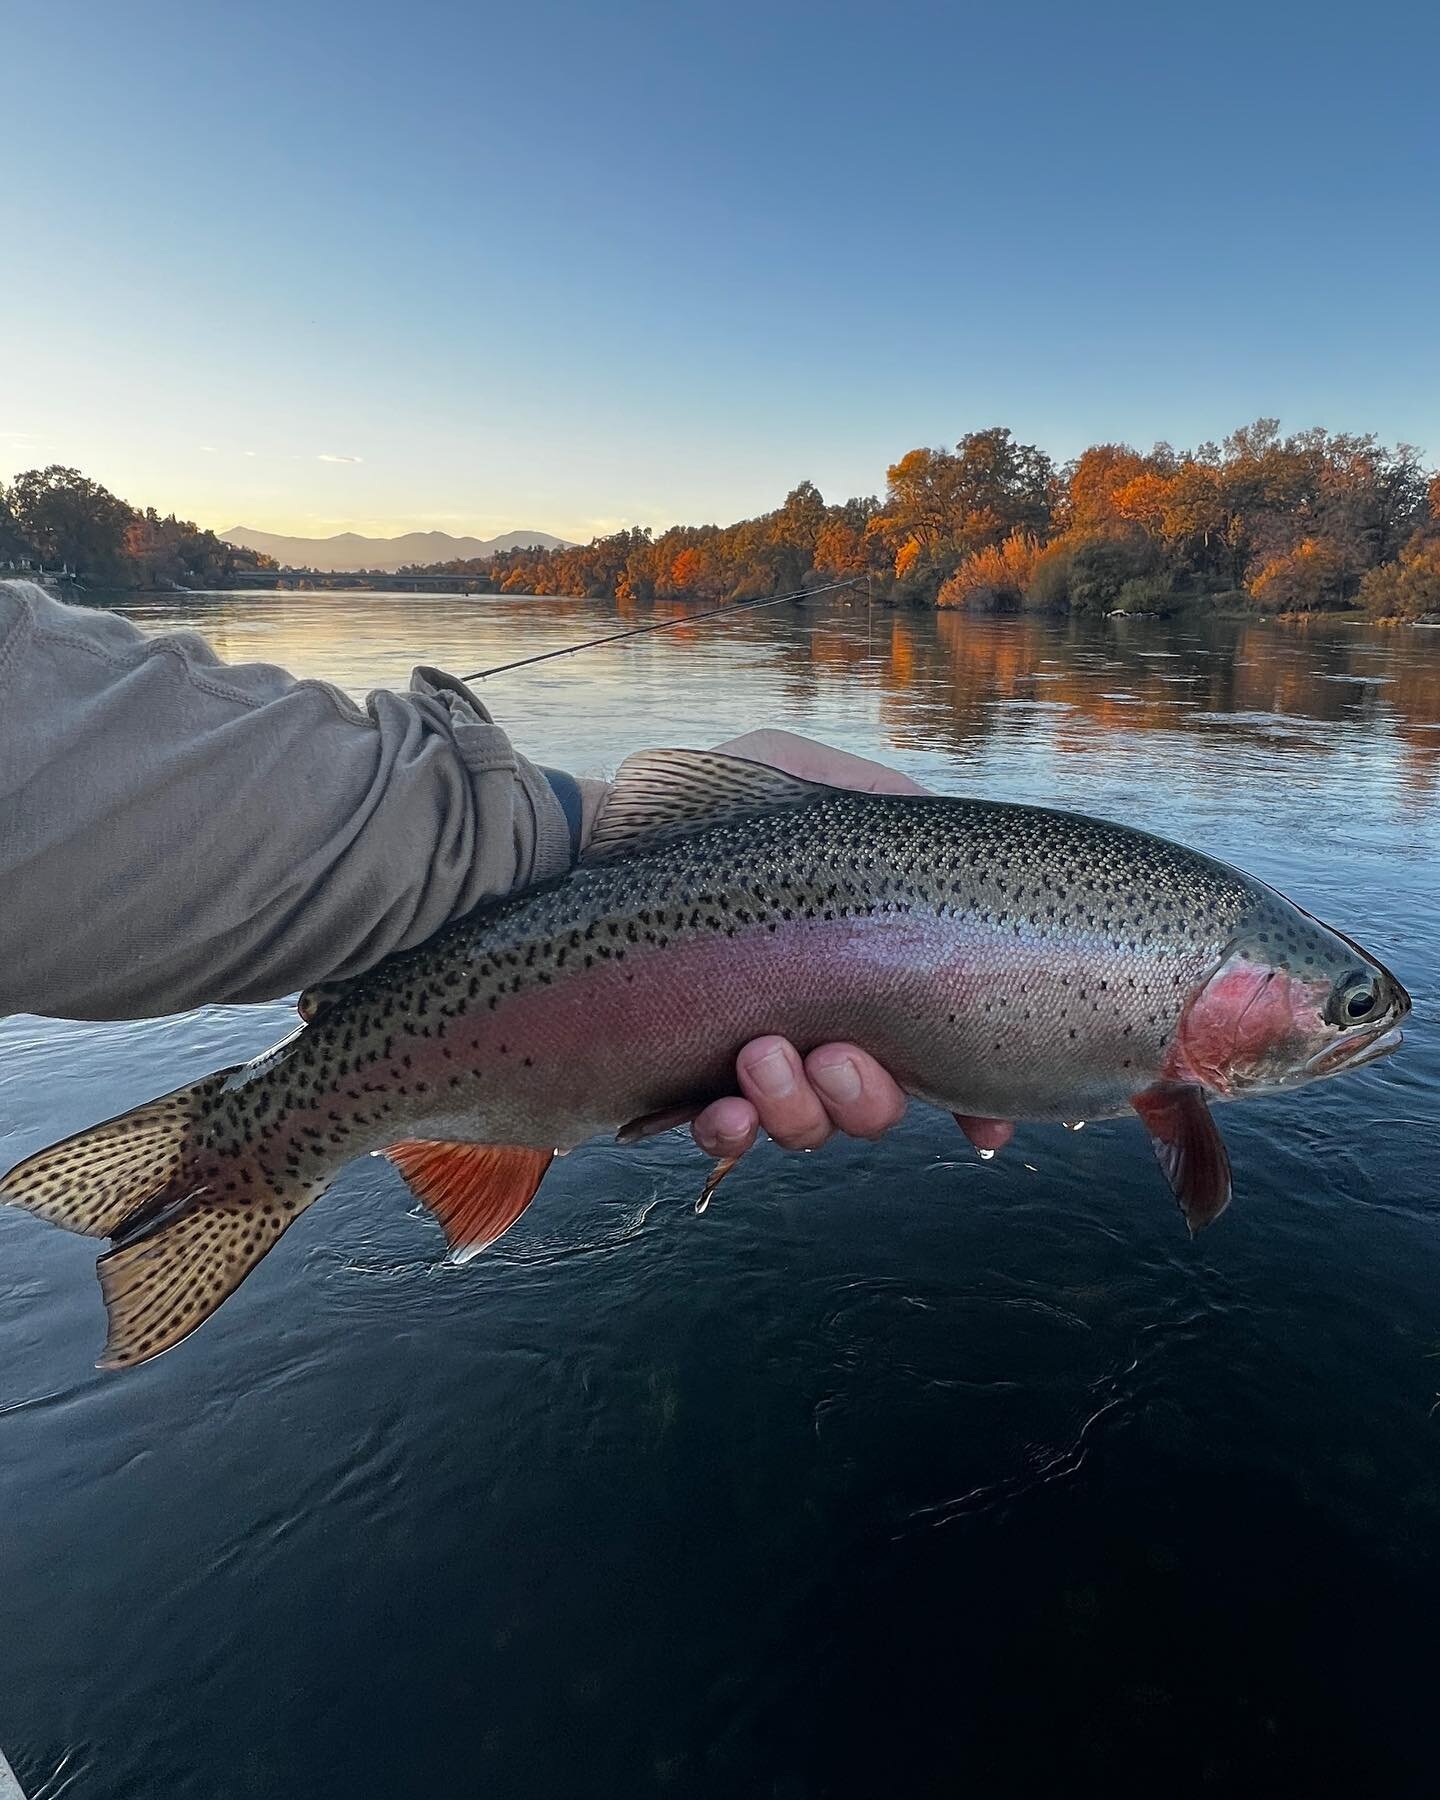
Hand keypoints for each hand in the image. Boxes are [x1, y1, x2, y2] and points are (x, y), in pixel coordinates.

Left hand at [690, 732, 1011, 1160]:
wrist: (593, 839)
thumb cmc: (712, 806)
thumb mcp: (823, 783)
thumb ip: (902, 814)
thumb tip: (967, 869)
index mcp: (865, 970)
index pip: (933, 1048)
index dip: (971, 1101)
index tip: (985, 1127)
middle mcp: (818, 1023)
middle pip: (876, 1103)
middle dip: (868, 1096)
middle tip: (833, 1057)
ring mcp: (754, 1058)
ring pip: (809, 1125)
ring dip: (800, 1109)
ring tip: (762, 1058)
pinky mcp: (687, 1083)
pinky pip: (727, 1134)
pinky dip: (733, 1132)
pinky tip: (723, 1110)